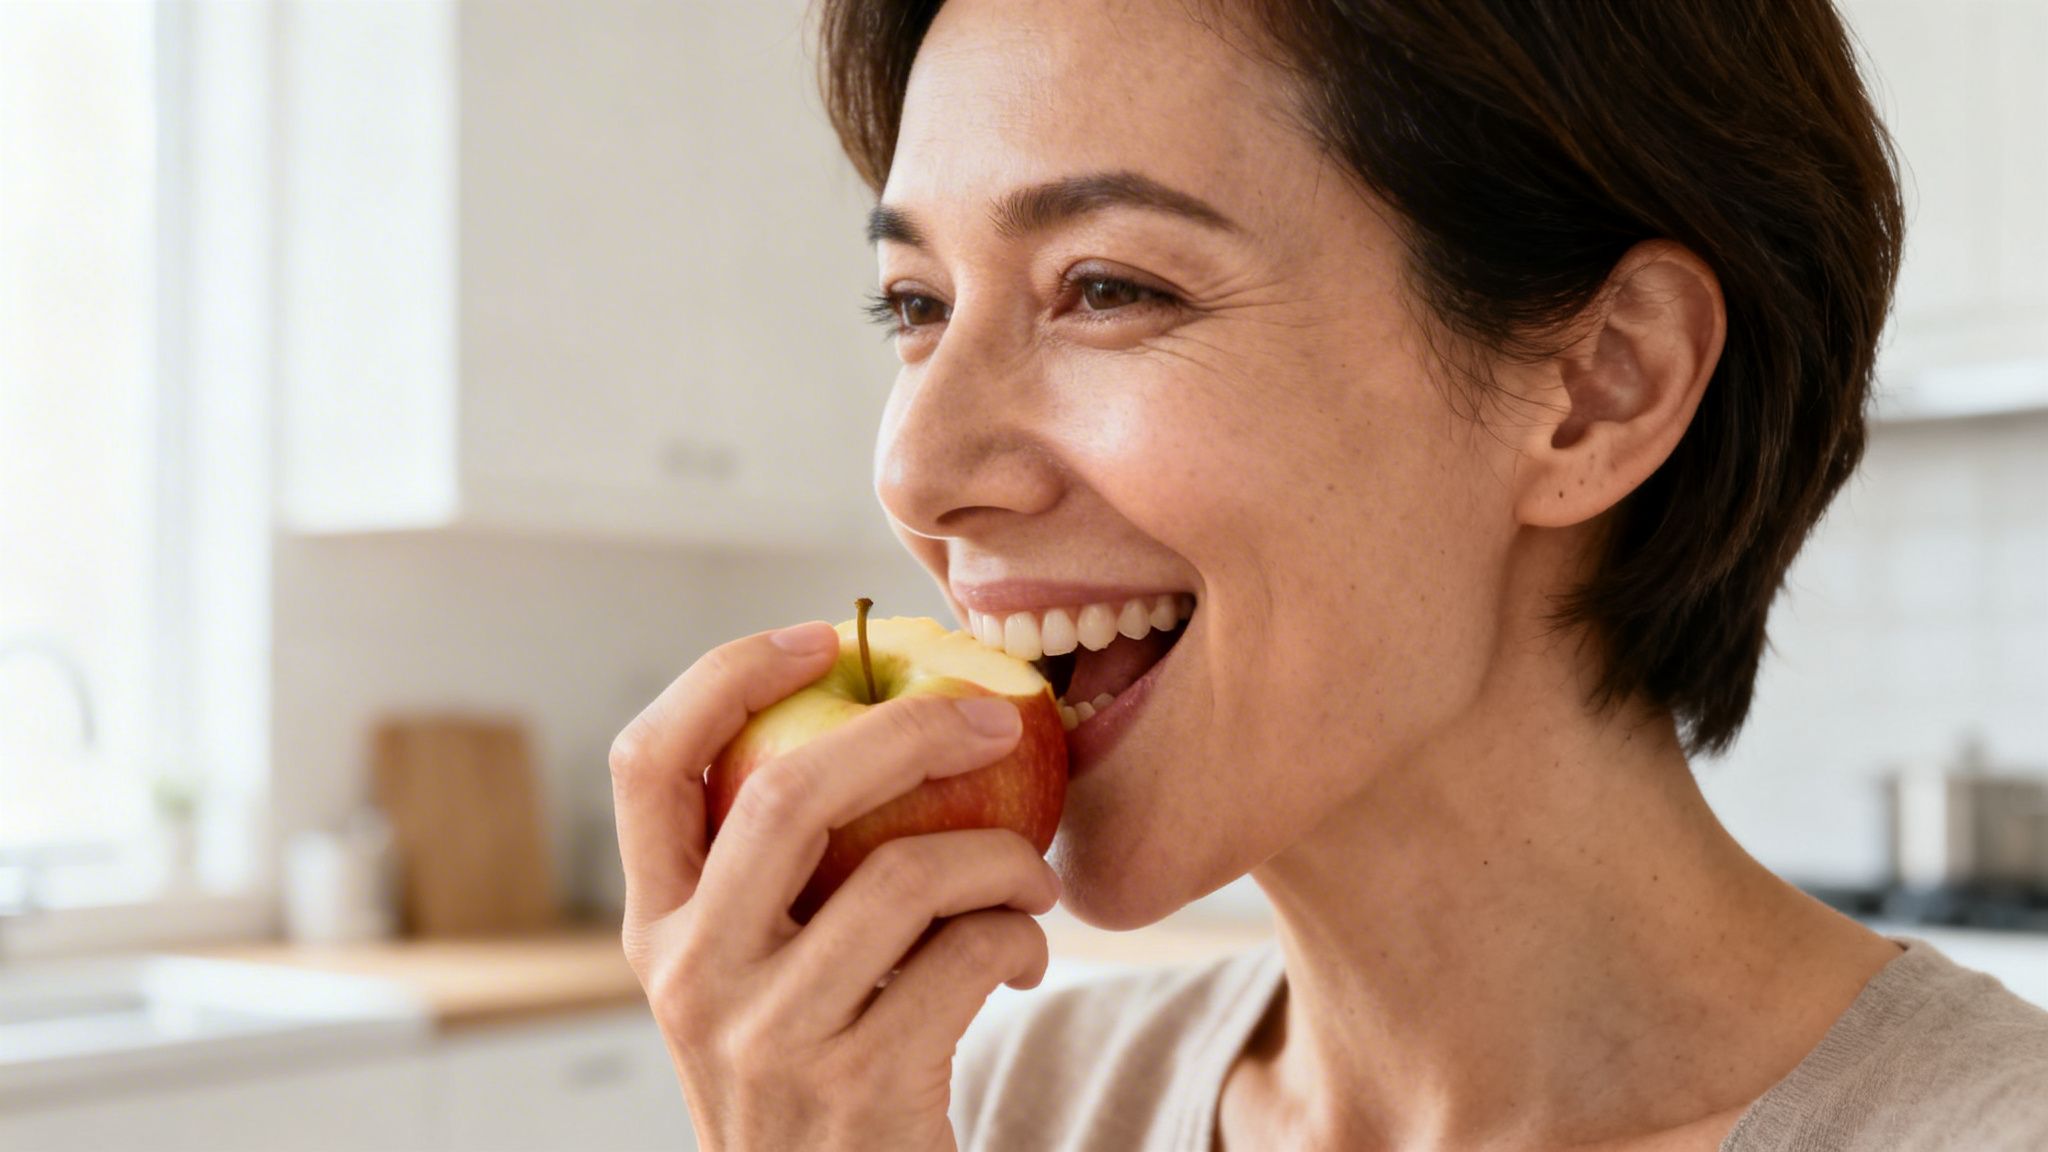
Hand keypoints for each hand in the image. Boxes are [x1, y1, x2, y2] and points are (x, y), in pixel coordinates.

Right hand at [611, 621, 1060, 1151]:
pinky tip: (1020, 958)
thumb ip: (773, 878)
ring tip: (1032, 876)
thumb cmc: (813, 1073)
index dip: (727, 677)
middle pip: (787, 793)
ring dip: (1002, 854)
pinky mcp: (864, 1081)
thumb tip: (879, 713)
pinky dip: (1020, 936)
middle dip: (906, 729)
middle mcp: (690, 976)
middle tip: (989, 717)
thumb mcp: (750, 980)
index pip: (647, 764)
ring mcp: (770, 1035)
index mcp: (653, 929)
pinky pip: (970, 953)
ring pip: (907, 874)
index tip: (821, 638)